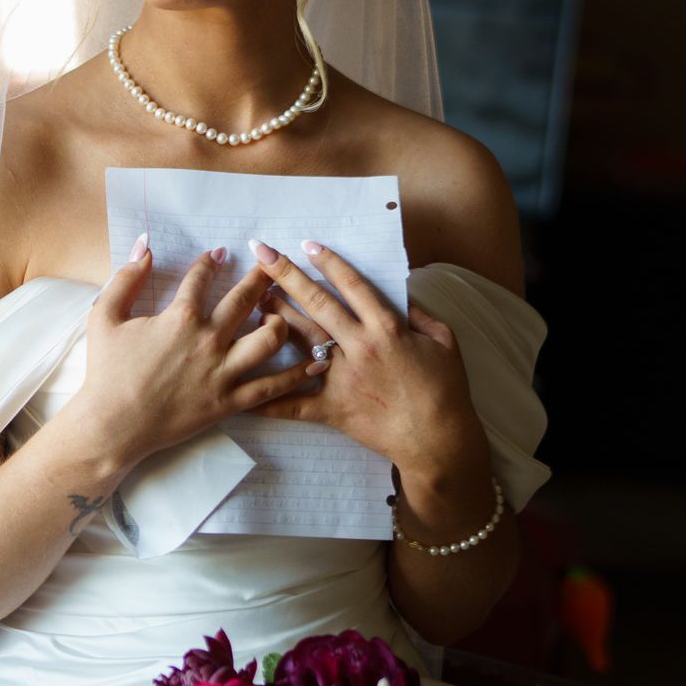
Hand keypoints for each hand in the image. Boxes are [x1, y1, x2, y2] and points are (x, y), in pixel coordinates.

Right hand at [63, 238, 328, 472]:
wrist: (113, 426)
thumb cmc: (106, 372)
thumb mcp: (104, 316)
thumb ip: (126, 277)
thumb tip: (145, 245)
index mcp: (180, 317)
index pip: (202, 277)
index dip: (212, 260)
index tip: (222, 252)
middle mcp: (208, 339)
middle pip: (245, 300)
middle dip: (262, 278)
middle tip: (273, 266)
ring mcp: (222, 372)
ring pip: (269, 340)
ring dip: (282, 321)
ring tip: (284, 314)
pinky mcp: (229, 402)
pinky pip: (271, 386)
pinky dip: (297, 375)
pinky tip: (315, 363)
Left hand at [245, 239, 483, 482]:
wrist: (438, 440)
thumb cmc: (445, 391)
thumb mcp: (444, 343)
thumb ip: (421, 317)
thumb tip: (403, 299)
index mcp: (386, 329)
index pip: (352, 286)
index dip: (328, 262)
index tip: (307, 244)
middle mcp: (359, 347)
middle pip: (317, 303)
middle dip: (287, 275)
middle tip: (262, 253)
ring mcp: (341, 378)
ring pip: (300, 340)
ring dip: (275, 317)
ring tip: (252, 298)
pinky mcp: (332, 408)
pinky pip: (293, 403)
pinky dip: (266, 400)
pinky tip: (240, 391)